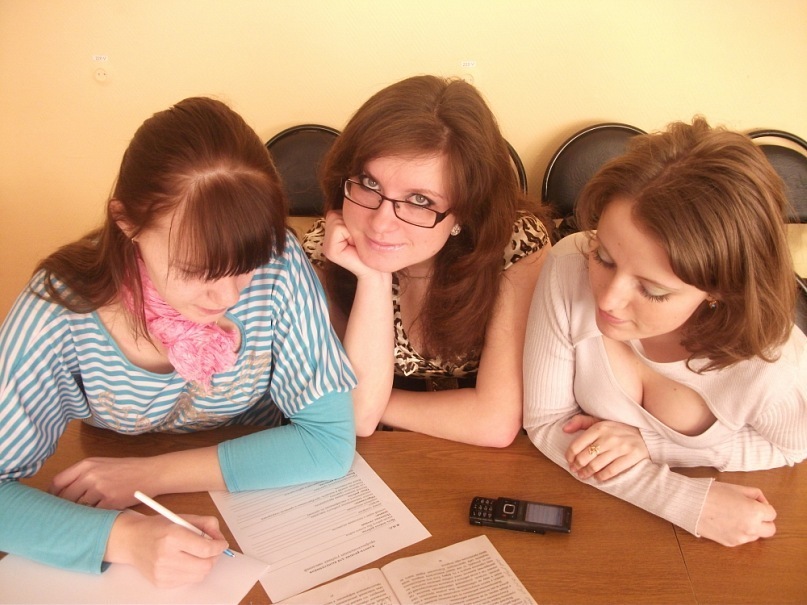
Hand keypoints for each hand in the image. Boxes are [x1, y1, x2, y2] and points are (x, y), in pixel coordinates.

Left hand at [50, 456, 159, 508]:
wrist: (150, 473)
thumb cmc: (126, 469)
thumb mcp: (102, 464)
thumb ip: (82, 474)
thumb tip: (63, 492)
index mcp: (86, 465)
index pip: (58, 482)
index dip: (52, 495)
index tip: (52, 503)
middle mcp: (90, 476)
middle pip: (65, 497)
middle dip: (64, 507)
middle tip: (65, 513)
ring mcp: (100, 489)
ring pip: (79, 507)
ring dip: (79, 512)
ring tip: (82, 516)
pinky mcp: (110, 502)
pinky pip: (93, 513)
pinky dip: (93, 516)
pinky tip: (96, 517)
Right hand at [107, 511, 228, 586]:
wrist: (132, 541)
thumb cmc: (158, 527)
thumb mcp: (183, 517)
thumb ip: (206, 524)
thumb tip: (220, 539)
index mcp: (172, 536)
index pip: (206, 548)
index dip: (219, 546)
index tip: (222, 543)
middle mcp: (166, 556)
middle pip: (205, 565)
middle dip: (214, 557)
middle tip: (212, 550)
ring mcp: (162, 572)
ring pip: (199, 575)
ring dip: (204, 565)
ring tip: (198, 554)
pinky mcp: (160, 582)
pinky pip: (187, 581)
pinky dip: (192, 572)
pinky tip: (185, 561)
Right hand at [322, 210, 379, 278]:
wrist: (376, 270)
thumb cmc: (371, 249)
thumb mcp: (360, 228)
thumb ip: (351, 217)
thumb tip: (351, 199)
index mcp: (332, 232)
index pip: (336, 212)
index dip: (351, 220)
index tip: (358, 235)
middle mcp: (325, 238)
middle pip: (334, 215)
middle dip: (350, 223)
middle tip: (358, 240)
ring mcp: (326, 246)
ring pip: (336, 219)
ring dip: (351, 229)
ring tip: (357, 243)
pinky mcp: (329, 252)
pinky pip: (338, 228)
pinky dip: (349, 234)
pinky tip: (354, 246)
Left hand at [564, 416, 649, 480]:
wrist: (645, 434)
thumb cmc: (618, 429)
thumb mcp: (600, 421)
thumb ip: (581, 421)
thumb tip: (564, 429)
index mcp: (599, 427)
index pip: (577, 444)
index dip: (570, 455)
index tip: (569, 461)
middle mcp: (609, 437)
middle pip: (585, 457)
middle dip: (577, 466)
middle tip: (575, 470)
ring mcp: (621, 447)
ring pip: (596, 465)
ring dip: (586, 473)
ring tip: (583, 475)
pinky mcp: (631, 457)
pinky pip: (611, 471)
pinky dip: (601, 476)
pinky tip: (598, 477)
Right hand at [697, 482, 776, 545]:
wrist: (690, 504)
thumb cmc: (711, 492)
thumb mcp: (735, 487)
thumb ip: (754, 494)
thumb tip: (761, 502)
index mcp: (754, 511)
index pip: (772, 513)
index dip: (764, 506)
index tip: (754, 502)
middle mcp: (751, 527)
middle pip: (770, 530)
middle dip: (764, 521)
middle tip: (751, 512)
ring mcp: (741, 537)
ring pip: (756, 535)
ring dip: (751, 527)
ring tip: (735, 516)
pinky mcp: (730, 543)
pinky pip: (742, 539)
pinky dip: (739, 532)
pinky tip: (727, 522)